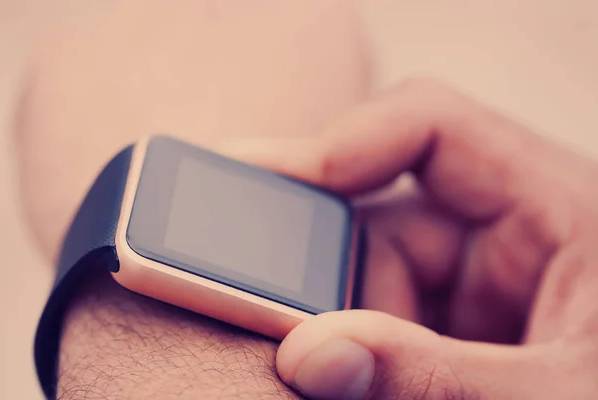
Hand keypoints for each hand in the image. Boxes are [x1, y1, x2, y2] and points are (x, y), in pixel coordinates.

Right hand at [221, 78, 597, 398]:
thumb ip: (438, 376)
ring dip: (337, 327)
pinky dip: (356, 354)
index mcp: (557, 207)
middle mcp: (509, 236)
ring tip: (313, 370)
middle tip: (255, 302)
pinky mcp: (458, 333)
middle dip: (320, 266)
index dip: (342, 143)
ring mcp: (477, 288)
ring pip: (371, 281)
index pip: (429, 128)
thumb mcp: (555, 395)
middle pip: (382, 217)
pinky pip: (383, 324)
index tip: (262, 183)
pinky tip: (349, 380)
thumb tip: (313, 356)